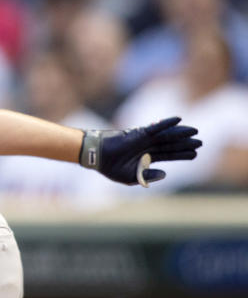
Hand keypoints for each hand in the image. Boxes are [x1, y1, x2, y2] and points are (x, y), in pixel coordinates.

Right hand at [80, 117, 201, 185]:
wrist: (97, 157)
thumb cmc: (111, 168)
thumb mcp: (132, 177)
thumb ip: (148, 176)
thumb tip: (165, 173)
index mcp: (147, 158)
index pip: (168, 155)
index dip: (181, 155)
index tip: (195, 155)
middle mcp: (148, 147)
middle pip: (171, 144)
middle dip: (186, 144)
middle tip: (200, 143)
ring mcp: (144, 139)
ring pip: (167, 135)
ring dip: (181, 133)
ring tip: (196, 131)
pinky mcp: (139, 133)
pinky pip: (156, 127)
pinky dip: (167, 123)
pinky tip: (178, 119)